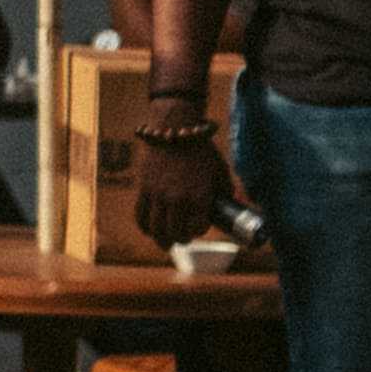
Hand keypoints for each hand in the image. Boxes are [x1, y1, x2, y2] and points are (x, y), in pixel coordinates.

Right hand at [128, 122, 229, 256]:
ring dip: (161, 239)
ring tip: (165, 241)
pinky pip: (140, 215)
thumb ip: (224, 189)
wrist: (175, 130)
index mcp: (199, 196)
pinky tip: (149, 229)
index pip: (197, 228)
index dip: (199, 231)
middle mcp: (177, 199)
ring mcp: (158, 194)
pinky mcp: (144, 188)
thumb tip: (229, 203)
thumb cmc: (201, 150)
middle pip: (174, 233)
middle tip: (182, 239)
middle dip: (179, 240)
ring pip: (156, 228)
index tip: (199, 228)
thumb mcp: (220, 170)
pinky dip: (145, 226)